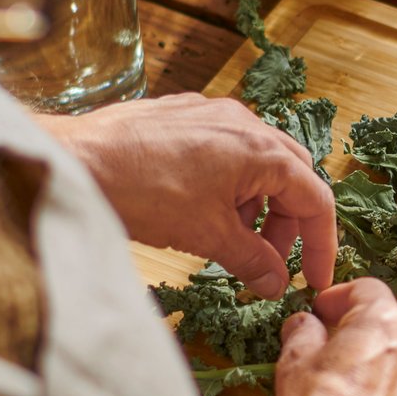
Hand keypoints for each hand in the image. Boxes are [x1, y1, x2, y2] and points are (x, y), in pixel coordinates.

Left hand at [44, 93, 336, 296]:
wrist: (77, 159)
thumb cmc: (142, 190)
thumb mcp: (206, 235)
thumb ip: (251, 259)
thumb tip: (276, 281)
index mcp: (262, 151)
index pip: (315, 199)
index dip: (320, 245)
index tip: (314, 278)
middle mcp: (245, 123)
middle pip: (292, 177)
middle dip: (288, 224)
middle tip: (273, 262)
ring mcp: (213, 114)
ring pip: (258, 163)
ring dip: (257, 206)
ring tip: (231, 240)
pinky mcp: (184, 115)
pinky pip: (225, 150)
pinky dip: (229, 185)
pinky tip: (202, 211)